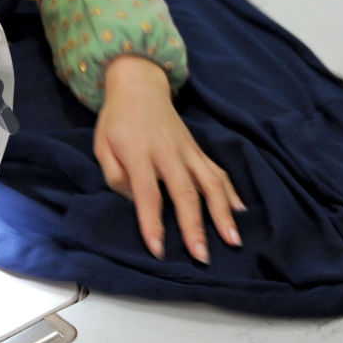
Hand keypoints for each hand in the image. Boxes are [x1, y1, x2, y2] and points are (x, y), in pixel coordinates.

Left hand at [92, 56, 243, 261]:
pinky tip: (241, 212)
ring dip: (223, 213)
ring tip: (233, 240)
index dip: (152, 223)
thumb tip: (133, 201)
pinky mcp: (198, 149)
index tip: (158, 250)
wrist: (140, 86)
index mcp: (139, 153)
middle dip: (195, 226)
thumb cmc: (117, 121)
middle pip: (185, 192)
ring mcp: (188, 150)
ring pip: (210, 183)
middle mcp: (168, 152)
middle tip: (202, 257)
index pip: (147, 194)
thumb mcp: (102, 146)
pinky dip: (232, 192)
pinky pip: (218, 171)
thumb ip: (114, 175)